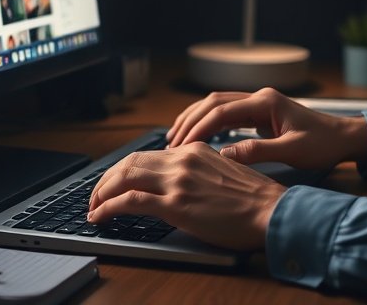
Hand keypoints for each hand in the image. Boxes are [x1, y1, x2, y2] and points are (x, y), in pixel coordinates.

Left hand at [86, 142, 284, 250]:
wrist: (272, 211)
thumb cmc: (255, 201)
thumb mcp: (223, 174)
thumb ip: (198, 173)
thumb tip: (178, 185)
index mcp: (194, 151)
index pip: (146, 155)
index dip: (123, 170)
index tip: (114, 183)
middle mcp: (183, 160)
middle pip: (129, 163)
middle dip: (105, 180)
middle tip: (95, 196)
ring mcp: (178, 181)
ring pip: (124, 178)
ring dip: (101, 193)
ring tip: (93, 207)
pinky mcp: (175, 205)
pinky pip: (129, 201)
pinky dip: (108, 207)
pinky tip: (99, 216)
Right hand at [166, 87, 366, 171]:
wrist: (343, 138)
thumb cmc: (322, 144)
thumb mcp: (292, 152)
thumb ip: (258, 152)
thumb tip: (225, 155)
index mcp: (265, 102)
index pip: (221, 110)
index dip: (199, 128)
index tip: (183, 146)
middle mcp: (259, 97)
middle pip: (213, 102)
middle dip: (190, 121)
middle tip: (172, 143)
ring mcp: (258, 103)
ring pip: (217, 104)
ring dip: (195, 119)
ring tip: (176, 138)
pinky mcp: (259, 112)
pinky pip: (227, 113)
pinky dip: (208, 122)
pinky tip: (198, 136)